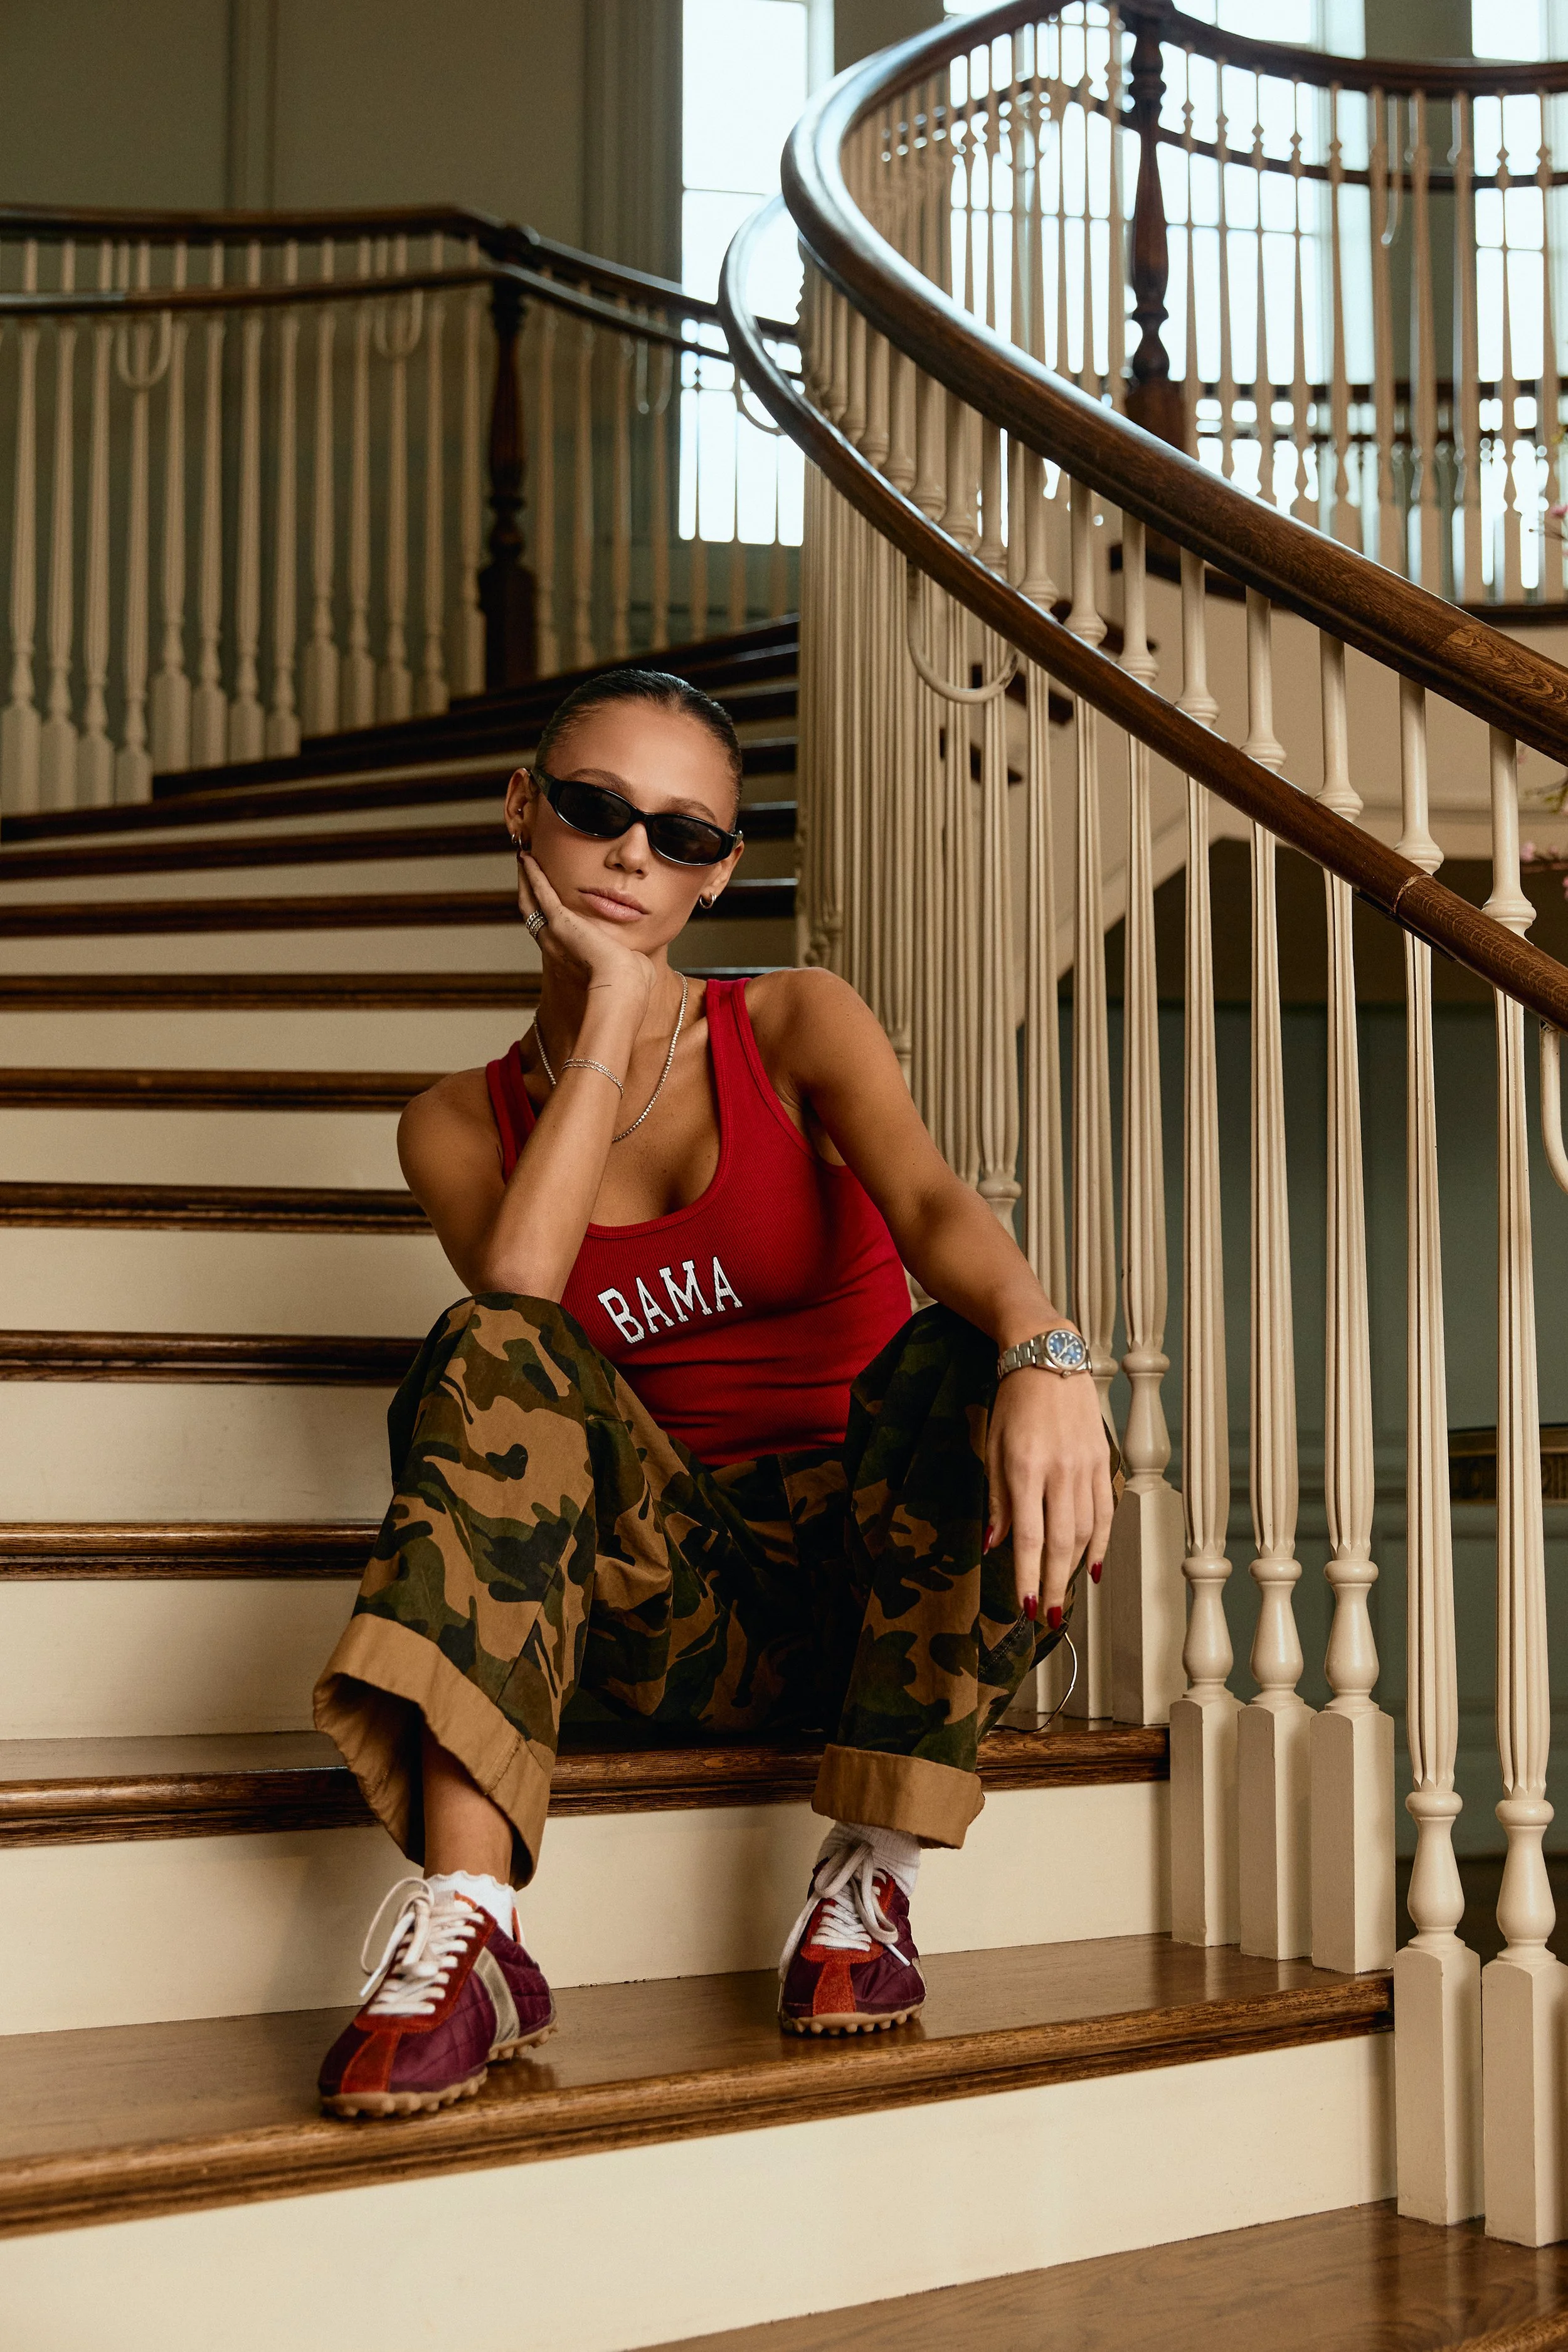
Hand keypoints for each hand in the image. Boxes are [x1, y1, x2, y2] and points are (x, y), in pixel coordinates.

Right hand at [518, 850, 652, 1016]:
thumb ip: (627, 958)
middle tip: (525, 870)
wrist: (623, 986)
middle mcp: (555, 946)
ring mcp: (554, 933)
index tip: (543, 898)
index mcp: (570, 958)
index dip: (544, 913)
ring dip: (526, 880)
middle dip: (528, 891)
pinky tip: (529, 859)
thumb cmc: (631, 984)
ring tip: (524, 859)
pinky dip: (533, 875)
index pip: (551, 930)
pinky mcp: (561, 921)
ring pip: (531, 902)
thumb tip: (638, 957)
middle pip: (532, 914)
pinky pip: (542, 892)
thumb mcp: (625, 966)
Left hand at [985, 1362, 1115, 1620]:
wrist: (1049, 1359)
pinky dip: (1101, 1542)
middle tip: (1049, 1617)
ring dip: (1075, 1569)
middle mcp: (1060, 1471)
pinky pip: (1106, 1511)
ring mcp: (1086, 1466)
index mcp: (1026, 1468)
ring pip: (1087, 1530)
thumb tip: (995, 1545)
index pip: (1030, 1537)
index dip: (1028, 1576)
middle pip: (1062, 1542)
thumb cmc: (1013, 1403)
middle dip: (1054, 1583)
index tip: (1026, 1606)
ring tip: (1065, 1597)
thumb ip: (997, 1499)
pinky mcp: (1101, 1461)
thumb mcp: (993, 1448)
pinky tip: (1092, 1566)